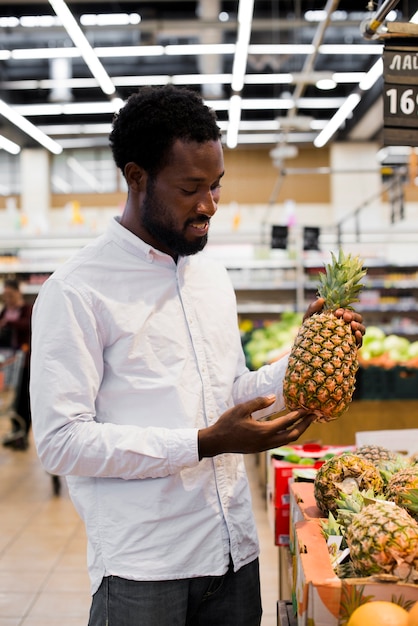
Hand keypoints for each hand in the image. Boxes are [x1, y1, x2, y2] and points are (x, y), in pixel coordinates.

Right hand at [198, 395, 315, 457]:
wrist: (217, 442)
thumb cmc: (227, 423)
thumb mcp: (241, 409)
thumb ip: (259, 402)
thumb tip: (274, 397)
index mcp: (263, 431)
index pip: (286, 423)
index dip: (298, 415)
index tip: (307, 408)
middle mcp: (267, 441)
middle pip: (292, 435)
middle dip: (304, 425)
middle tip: (314, 416)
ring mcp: (264, 447)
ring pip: (287, 440)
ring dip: (297, 431)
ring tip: (305, 421)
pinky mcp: (261, 449)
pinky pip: (279, 442)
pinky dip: (288, 435)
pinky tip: (289, 428)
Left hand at [304, 297, 364, 346]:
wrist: (307, 350)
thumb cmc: (309, 332)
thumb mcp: (309, 319)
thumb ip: (313, 308)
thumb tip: (322, 300)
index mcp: (339, 318)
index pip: (347, 312)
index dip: (344, 310)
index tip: (337, 312)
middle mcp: (347, 326)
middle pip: (357, 318)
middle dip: (353, 316)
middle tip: (345, 317)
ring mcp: (350, 337)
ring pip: (361, 329)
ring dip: (358, 325)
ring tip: (352, 324)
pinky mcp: (351, 348)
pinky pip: (359, 342)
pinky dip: (359, 337)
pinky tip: (355, 333)